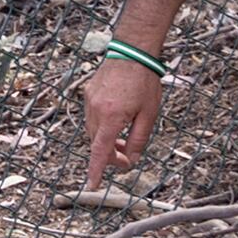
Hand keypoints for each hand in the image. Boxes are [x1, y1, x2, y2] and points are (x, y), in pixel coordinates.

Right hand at [84, 48, 163, 181]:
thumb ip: (138, 140)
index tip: (92, 185)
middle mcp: (95, 110)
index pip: (100, 151)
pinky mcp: (88, 93)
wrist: (132, 52)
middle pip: (97, 143)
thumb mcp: (148, 115)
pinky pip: (92, 117)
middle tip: (128, 157)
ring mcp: (89, 101)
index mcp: (111, 117)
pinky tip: (117, 119)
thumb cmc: (144, 82)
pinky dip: (102, 125)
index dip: (96, 170)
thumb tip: (131, 159)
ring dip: (106, 140)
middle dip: (110, 154)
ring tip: (124, 137)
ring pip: (93, 131)